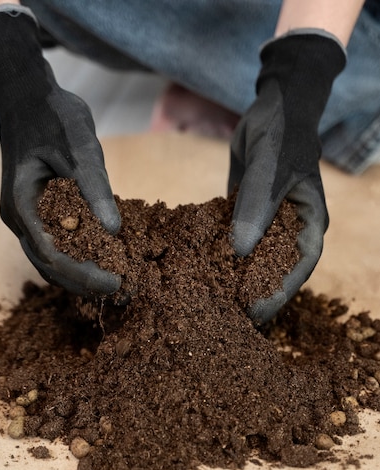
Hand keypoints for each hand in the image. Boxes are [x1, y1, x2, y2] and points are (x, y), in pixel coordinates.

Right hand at [0, 6, 120, 296]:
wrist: (28, 97)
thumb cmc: (51, 116)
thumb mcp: (79, 147)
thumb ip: (95, 188)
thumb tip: (114, 230)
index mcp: (22, 203)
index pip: (51, 254)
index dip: (84, 274)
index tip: (116, 282)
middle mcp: (19, 217)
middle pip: (48, 265)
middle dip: (83, 281)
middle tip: (121, 291)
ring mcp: (25, 216)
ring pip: (49, 259)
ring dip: (79, 274)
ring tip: (113, 282)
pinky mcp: (37, 212)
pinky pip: (55, 243)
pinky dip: (77, 256)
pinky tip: (101, 259)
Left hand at [228, 32, 345, 324]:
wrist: (271, 109)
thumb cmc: (282, 133)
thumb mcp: (270, 168)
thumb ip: (256, 207)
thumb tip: (240, 251)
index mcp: (309, 221)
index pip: (300, 266)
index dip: (280, 292)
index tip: (256, 313)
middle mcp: (289, 228)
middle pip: (276, 269)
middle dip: (255, 294)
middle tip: (229, 319)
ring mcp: (268, 223)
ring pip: (254, 258)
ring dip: (236, 279)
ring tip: (213, 303)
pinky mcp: (247, 215)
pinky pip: (235, 240)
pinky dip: (221, 255)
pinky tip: (200, 270)